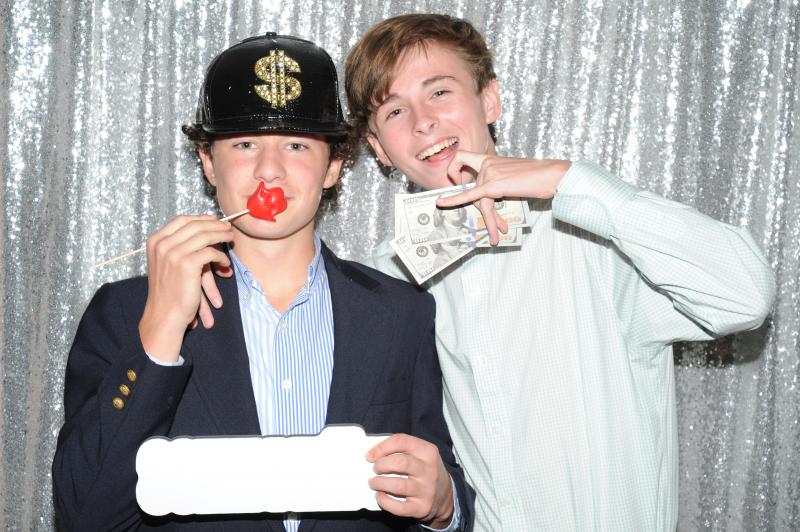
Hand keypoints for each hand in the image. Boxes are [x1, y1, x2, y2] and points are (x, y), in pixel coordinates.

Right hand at [139, 215, 233, 361]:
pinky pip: (211, 252)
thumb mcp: (166, 263)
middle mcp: (163, 244)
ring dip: (221, 236)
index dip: (200, 218)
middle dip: (214, 225)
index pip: (181, 220)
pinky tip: (225, 264)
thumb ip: (178, 246)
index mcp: (156, 241)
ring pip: (205, 236)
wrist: (164, 313)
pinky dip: (221, 257)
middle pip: (194, 225)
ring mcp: (173, 253)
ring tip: (231, 239)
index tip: (214, 220)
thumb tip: (202, 230)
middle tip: (228, 227)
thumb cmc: (169, 291)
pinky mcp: (187, 264)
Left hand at [367, 433, 453, 528]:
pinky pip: (398, 507)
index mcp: (427, 451)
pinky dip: (384, 501)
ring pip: (398, 485)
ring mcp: (427, 490)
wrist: (444, 495)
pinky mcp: (422, 508)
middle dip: (381, 465)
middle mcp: (429, 470)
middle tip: (375, 469)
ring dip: (379, 483)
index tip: (370, 456)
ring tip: (374, 483)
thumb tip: (373, 454)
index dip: (382, 447)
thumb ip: (401, 450)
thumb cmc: (424, 470)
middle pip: (400, 462)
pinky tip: (380, 496)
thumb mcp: (420, 454)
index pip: (402, 441)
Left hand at [438, 152, 570, 244]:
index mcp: (491, 158)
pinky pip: (470, 196)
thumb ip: (500, 182)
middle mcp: (487, 163)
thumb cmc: (540, 176)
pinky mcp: (493, 185)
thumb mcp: (514, 174)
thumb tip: (494, 197)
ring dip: (489, 221)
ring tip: (497, 235)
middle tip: (495, 221)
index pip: (461, 157)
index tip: (459, 180)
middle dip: (479, 207)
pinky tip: (442, 204)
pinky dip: (455, 200)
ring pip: (479, 201)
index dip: (455, 169)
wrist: (553, 174)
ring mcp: (489, 172)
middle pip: (472, 189)